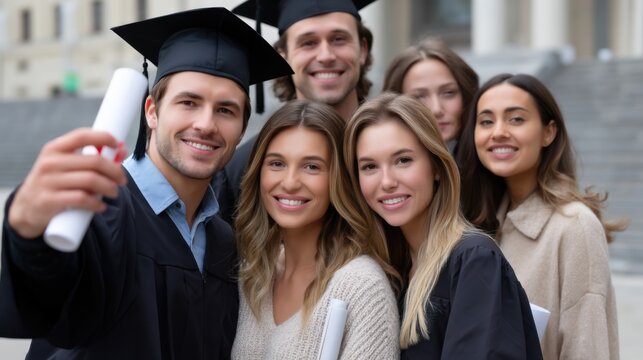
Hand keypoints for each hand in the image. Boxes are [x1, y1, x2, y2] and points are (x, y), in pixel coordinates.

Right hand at [8, 128, 127, 238]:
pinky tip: (102, 207)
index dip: (103, 137)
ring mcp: (47, 181)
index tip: (118, 145)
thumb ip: (91, 157)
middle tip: (122, 180)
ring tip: (114, 193)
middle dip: (114, 170)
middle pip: (94, 161)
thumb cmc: (56, 181)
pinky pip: (81, 199)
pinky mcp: (48, 201)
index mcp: (54, 149)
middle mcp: (49, 163)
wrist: (27, 206)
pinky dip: (96, 203)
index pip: (82, 136)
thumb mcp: (66, 165)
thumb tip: (122, 149)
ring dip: (109, 187)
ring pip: (90, 180)